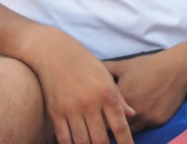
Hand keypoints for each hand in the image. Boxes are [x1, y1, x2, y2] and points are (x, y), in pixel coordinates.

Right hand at [28, 26, 134, 143]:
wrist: (54, 52)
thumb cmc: (84, 62)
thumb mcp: (106, 75)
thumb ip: (119, 98)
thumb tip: (132, 115)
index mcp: (106, 93)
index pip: (120, 126)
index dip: (126, 143)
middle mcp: (90, 104)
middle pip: (101, 139)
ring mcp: (72, 109)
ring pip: (83, 142)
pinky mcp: (56, 112)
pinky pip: (64, 138)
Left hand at [103, 47, 186, 132]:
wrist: (177, 68)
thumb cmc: (149, 65)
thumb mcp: (124, 65)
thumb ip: (105, 69)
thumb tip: (89, 70)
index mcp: (121, 97)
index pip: (102, 118)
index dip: (98, 119)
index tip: (97, 118)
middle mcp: (132, 111)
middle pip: (115, 128)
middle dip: (111, 127)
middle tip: (109, 123)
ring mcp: (146, 118)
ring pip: (130, 131)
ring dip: (127, 128)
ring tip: (123, 123)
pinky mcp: (158, 122)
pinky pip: (145, 128)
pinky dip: (141, 124)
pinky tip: (140, 117)